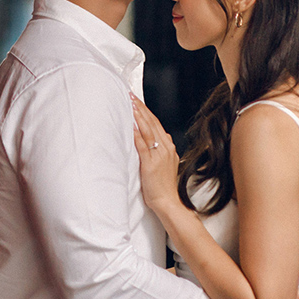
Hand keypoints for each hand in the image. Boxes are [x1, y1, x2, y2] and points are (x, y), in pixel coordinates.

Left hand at [131, 94, 181, 213]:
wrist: (168, 202)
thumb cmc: (164, 186)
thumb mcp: (167, 163)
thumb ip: (164, 149)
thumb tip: (162, 135)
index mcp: (168, 147)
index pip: (156, 123)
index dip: (146, 111)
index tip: (137, 100)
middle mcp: (165, 148)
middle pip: (152, 123)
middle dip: (140, 108)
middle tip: (130, 95)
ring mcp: (159, 155)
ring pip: (148, 130)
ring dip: (138, 116)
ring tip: (130, 104)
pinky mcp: (150, 164)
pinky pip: (142, 145)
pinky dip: (137, 134)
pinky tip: (131, 125)